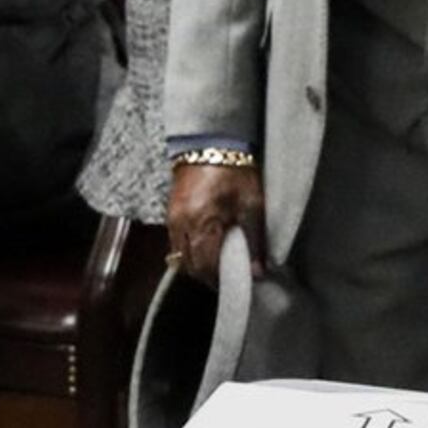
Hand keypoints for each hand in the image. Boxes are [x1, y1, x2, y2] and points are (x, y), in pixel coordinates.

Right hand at [164, 158, 266, 281]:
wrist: (210, 142)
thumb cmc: (234, 171)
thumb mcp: (252, 205)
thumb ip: (254, 240)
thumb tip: (257, 271)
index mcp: (202, 225)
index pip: (206, 267)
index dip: (219, 281)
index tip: (234, 285)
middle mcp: (181, 226)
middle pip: (189, 266)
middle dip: (206, 276)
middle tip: (226, 278)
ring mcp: (172, 219)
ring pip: (179, 257)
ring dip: (196, 265)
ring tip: (216, 265)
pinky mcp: (170, 212)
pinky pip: (175, 242)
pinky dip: (188, 250)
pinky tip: (204, 246)